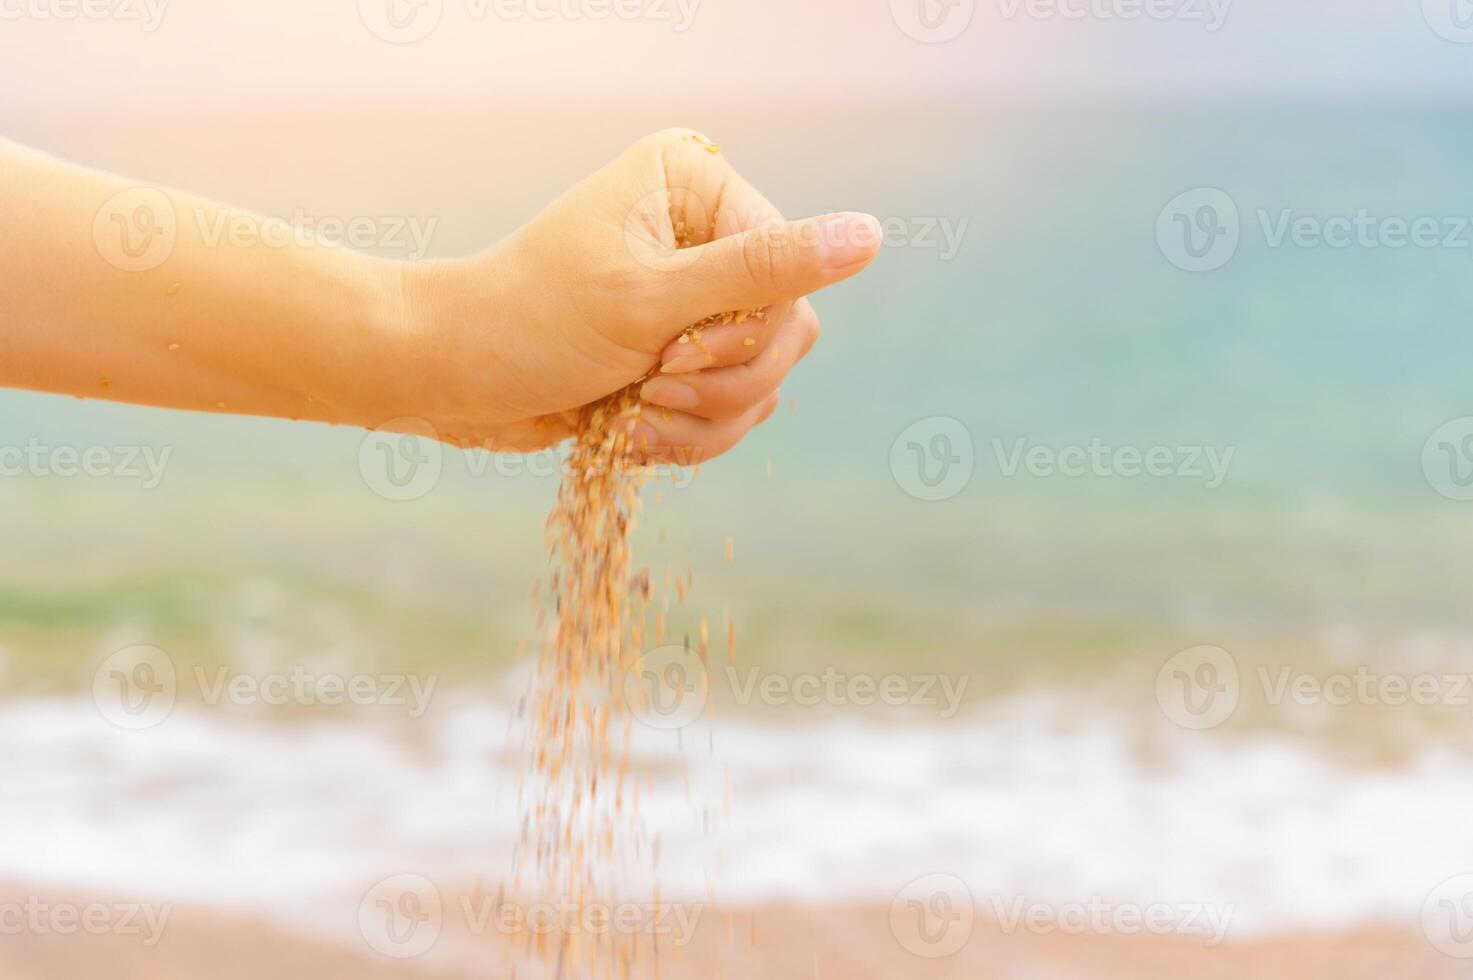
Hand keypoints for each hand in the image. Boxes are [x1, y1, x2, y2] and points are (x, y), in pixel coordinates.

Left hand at [394, 129, 880, 461]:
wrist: (446, 378)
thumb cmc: (529, 322)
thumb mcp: (650, 298)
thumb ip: (763, 271)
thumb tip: (870, 234)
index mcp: (697, 188)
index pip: (789, 273)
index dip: (747, 333)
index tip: (671, 354)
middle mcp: (703, 235)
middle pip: (788, 332)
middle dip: (724, 383)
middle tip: (653, 387)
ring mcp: (692, 301)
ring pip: (763, 382)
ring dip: (702, 421)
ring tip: (633, 416)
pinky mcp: (677, 357)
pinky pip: (729, 413)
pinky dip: (687, 439)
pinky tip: (628, 436)